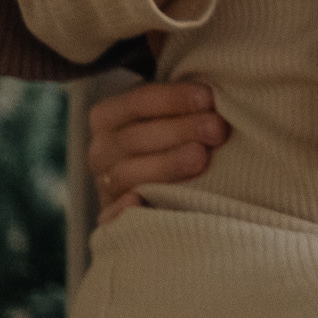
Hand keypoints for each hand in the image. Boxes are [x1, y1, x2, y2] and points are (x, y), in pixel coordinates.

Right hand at [87, 78, 231, 225]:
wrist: (154, 185)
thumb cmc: (170, 142)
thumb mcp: (168, 117)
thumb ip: (183, 108)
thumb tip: (215, 99)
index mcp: (107, 117)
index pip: (139, 101)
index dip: (174, 99)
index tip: (209, 99)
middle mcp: (100, 150)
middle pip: (135, 137)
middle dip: (179, 130)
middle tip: (216, 130)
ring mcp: (103, 185)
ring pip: (126, 173)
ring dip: (166, 164)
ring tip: (201, 158)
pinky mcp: (109, 218)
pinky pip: (109, 216)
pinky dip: (122, 210)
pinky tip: (141, 202)